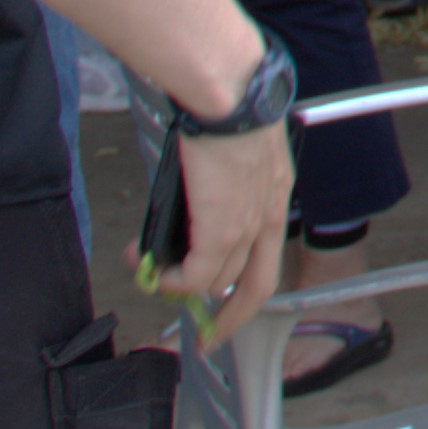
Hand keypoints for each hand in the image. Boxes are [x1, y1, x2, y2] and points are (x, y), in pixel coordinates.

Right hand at [159, 124, 293, 341]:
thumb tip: (192, 189)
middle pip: (253, 284)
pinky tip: (153, 271)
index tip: (230, 301)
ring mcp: (248, 226)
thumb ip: (220, 175)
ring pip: (219, 281)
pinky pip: (197, 276)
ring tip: (151, 274)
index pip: (268, 252)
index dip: (249, 283)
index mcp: (276, 192)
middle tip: (207, 335)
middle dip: (229, 316)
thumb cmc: (226, 103)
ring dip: (182, 286)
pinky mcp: (222, 230)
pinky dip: (173, 282)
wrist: (229, 93)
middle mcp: (269, 215)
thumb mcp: (232, 146)